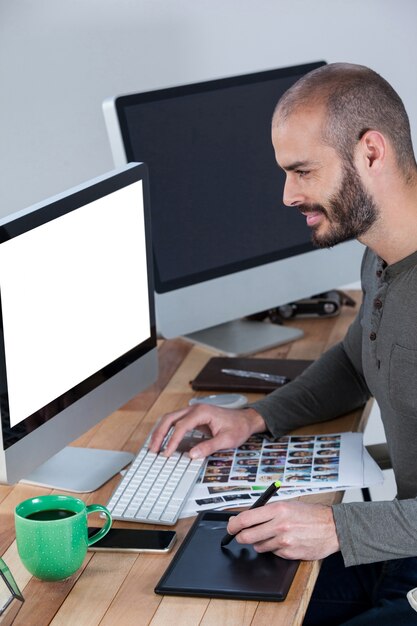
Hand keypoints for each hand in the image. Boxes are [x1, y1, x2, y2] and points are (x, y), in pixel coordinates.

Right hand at [149, 404, 265, 458]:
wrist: (246, 420)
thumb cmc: (238, 427)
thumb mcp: (226, 440)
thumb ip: (209, 447)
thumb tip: (192, 455)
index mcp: (202, 412)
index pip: (181, 426)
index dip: (172, 440)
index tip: (167, 453)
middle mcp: (195, 409)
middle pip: (170, 419)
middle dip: (159, 434)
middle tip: (153, 449)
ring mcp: (193, 411)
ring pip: (170, 419)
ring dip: (160, 432)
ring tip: (154, 446)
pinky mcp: (193, 417)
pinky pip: (175, 421)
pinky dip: (167, 430)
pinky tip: (163, 440)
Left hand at [227, 500, 339, 560]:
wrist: (333, 527)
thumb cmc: (310, 514)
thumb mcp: (288, 505)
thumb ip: (267, 511)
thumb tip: (246, 518)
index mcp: (277, 509)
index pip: (245, 518)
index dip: (233, 524)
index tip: (230, 527)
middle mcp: (279, 525)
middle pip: (247, 536)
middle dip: (240, 537)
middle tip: (240, 536)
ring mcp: (284, 541)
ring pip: (259, 546)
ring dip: (260, 543)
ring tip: (271, 535)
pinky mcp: (289, 554)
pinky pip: (273, 553)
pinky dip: (274, 549)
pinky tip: (284, 542)